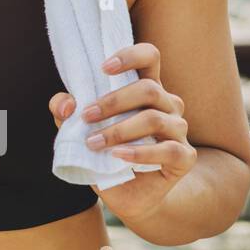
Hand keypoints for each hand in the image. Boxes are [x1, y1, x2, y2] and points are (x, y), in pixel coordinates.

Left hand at [48, 42, 195, 224]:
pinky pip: (169, 150)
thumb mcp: (78, 129)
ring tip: (94, 142)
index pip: (149, 57)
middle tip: (87, 116)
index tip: (103, 68)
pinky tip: (118, 156)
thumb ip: (65, 111)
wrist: (125, 194)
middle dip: (113, 101)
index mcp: (145, 89)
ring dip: (119, 130)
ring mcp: (179, 130)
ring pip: (155, 119)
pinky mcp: (185, 157)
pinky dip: (140, 152)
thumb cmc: (103, 152)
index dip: (130, 56)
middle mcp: (167, 104)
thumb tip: (66, 104)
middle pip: (149, 89)